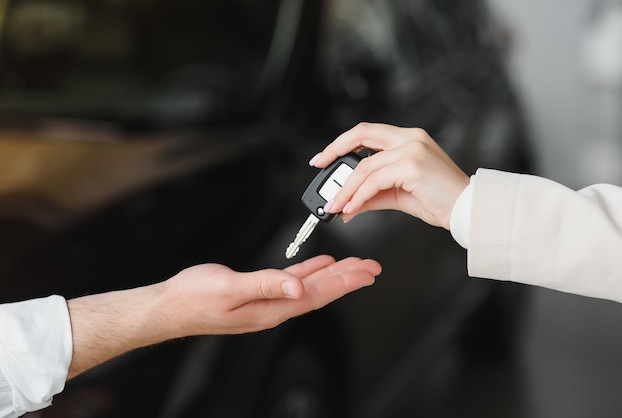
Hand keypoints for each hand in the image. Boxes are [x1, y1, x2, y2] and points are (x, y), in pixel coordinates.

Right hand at [157, 254, 381, 335]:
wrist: (170, 306)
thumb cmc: (194, 299)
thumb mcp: (229, 288)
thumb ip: (265, 286)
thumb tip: (298, 289)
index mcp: (271, 309)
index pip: (317, 295)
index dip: (343, 283)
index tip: (365, 273)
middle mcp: (274, 308)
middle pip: (320, 292)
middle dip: (347, 278)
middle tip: (371, 268)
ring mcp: (267, 301)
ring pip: (309, 285)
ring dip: (332, 274)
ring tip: (353, 265)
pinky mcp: (257, 292)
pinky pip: (291, 280)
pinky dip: (308, 271)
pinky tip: (319, 264)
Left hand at [310, 123, 468, 229]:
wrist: (468, 210)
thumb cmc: (439, 200)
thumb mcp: (398, 195)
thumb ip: (372, 195)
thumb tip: (347, 205)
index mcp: (408, 139)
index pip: (367, 132)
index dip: (341, 142)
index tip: (324, 157)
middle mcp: (410, 137)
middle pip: (361, 134)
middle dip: (334, 151)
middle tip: (319, 167)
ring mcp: (412, 149)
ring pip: (365, 166)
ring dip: (346, 189)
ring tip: (336, 206)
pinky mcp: (412, 165)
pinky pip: (374, 180)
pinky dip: (358, 196)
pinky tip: (352, 208)